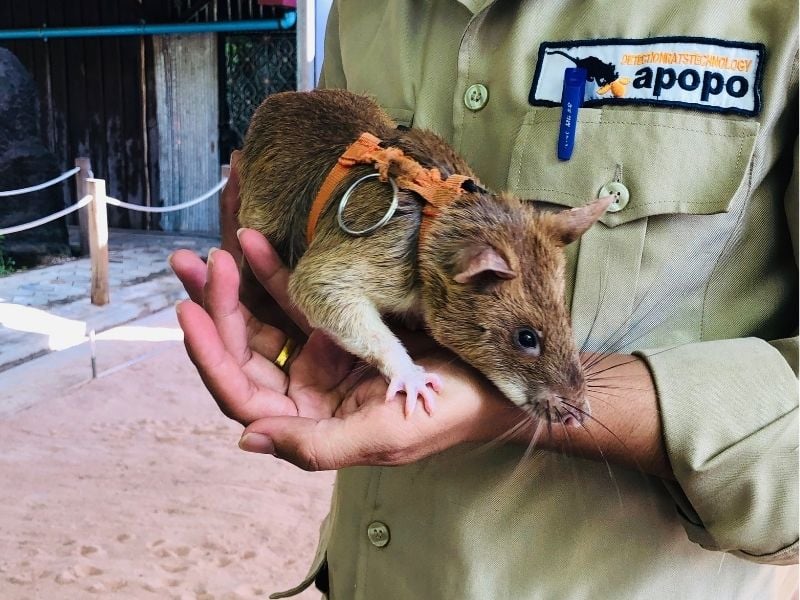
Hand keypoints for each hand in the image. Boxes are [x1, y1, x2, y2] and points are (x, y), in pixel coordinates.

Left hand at [171, 232, 511, 469]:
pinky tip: (256, 242)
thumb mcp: (383, 436)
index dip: (210, 355)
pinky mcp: (342, 326)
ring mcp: (323, 356)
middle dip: (217, 307)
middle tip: (198, 263)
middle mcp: (307, 391)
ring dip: (237, 284)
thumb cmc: (445, 414)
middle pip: (245, 350)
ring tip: (211, 248)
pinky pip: (300, 298)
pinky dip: (277, 272)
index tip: (190, 310)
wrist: (498, 377)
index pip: (242, 393)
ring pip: (265, 320)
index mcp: (309, 424)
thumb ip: (316, 446)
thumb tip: (247, 439)